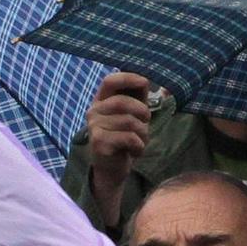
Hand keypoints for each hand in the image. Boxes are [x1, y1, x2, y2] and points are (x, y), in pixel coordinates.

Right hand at [81, 73, 155, 211]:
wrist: (112, 168)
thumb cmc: (125, 137)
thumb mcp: (133, 114)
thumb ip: (140, 97)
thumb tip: (152, 82)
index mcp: (101, 100)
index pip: (109, 80)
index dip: (127, 78)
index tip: (145, 82)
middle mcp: (93, 111)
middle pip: (122, 102)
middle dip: (142, 112)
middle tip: (146, 123)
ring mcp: (94, 127)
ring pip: (129, 121)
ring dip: (143, 133)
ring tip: (140, 141)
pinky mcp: (99, 143)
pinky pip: (129, 138)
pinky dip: (139, 146)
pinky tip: (134, 151)